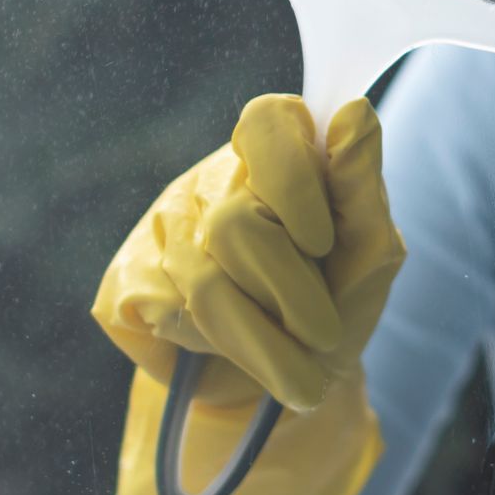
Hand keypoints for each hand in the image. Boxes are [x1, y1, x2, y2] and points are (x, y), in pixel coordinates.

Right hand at [93, 94, 406, 494]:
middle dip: (291, 293)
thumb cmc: (337, 301)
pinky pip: (167, 317)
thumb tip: (356, 111)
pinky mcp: (126, 284)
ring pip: (203, 283)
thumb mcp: (368, 250)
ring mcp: (164, 229)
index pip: (267, 122)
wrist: (290, 383)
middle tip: (326, 334)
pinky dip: (221, 352)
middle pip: (235, 225)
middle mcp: (215, 182)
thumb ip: (362, 185)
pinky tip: (241, 356)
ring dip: (266, 343)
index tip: (322, 243)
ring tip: (303, 374)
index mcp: (277, 154)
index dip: (293, 182)